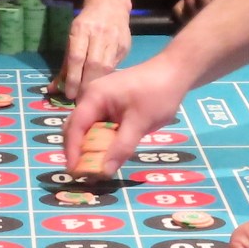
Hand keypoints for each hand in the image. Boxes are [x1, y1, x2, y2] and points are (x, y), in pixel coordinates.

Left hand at [55, 4, 131, 99]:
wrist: (110, 5)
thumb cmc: (86, 24)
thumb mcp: (72, 37)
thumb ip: (65, 64)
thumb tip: (53, 88)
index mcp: (82, 29)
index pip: (77, 57)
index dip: (73, 78)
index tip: (69, 94)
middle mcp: (99, 33)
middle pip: (94, 64)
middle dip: (86, 85)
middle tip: (80, 100)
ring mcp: (115, 39)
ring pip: (107, 67)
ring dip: (98, 84)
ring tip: (91, 97)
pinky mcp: (125, 45)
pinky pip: (117, 66)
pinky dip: (109, 78)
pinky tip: (104, 87)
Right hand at [65, 55, 189, 180]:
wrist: (176, 72)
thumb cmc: (157, 94)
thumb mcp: (140, 122)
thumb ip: (121, 147)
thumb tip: (104, 172)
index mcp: (94, 97)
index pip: (74, 127)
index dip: (72, 150)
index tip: (74, 172)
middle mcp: (92, 98)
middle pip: (76, 128)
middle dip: (78, 150)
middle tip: (84, 174)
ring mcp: (101, 101)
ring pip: (88, 129)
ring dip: (90, 147)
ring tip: (94, 168)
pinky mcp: (111, 106)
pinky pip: (100, 126)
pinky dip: (101, 141)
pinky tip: (107, 154)